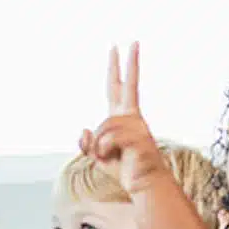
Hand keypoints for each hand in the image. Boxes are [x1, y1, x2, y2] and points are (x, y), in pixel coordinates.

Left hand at [79, 42, 170, 194]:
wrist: (144, 184)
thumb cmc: (124, 168)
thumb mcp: (96, 155)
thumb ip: (86, 143)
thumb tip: (84, 129)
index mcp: (123, 116)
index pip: (118, 87)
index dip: (118, 68)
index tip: (120, 47)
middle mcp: (132, 117)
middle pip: (125, 86)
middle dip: (124, 64)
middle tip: (120, 44)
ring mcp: (137, 126)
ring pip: (103, 127)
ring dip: (98, 146)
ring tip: (109, 157)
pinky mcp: (138, 138)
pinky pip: (107, 140)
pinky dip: (102, 152)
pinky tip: (113, 158)